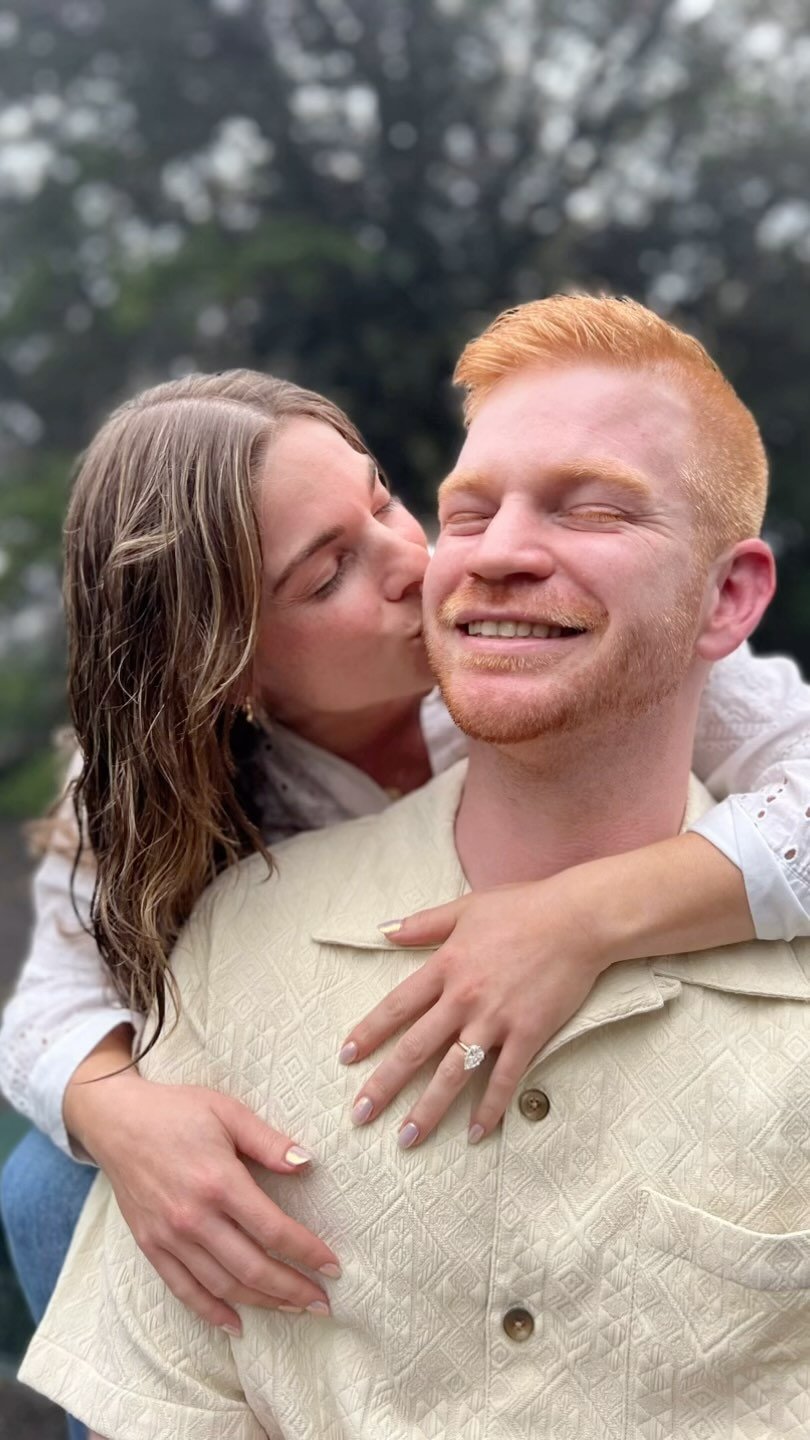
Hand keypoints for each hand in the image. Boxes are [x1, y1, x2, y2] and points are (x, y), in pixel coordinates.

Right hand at [66, 1046, 338, 1333]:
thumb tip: (308, 1164)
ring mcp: (170, 1236)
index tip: (333, 1265)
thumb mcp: (227, 1112)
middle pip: (252, 1268)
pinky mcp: (151, 1246)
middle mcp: (194, 1217)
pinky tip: (238, 1325)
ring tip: (294, 1309)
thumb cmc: (176, 1111)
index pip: (272, 1229)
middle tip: (323, 1302)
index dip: (307, 1251)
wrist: (117, 1121)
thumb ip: (269, 1142)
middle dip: (293, 1289)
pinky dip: (211, 1312)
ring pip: (223, 1285)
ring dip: (262, 1303)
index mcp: (219, 1181)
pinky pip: (184, 1290)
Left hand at [339, 872, 606, 1148]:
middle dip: (384, 1085)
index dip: (369, 1034)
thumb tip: (384, 930)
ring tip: (407, 1139)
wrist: (576, 918)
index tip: (347, 1058)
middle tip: (360, 1115)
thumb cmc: (523, 907)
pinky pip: (504, 1078)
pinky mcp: (528, 1033)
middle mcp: (463, 998)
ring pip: (453, 1073)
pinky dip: (490, 1108)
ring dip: (427, 1109)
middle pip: (415, 1048)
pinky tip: (475, 1134)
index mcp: (445, 966)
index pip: (396, 1007)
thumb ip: (422, 923)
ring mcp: (495, 1019)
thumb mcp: (465, 907)